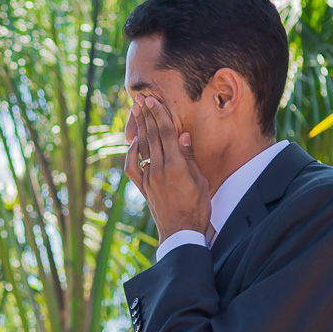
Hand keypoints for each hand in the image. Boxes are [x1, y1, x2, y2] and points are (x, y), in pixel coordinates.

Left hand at [123, 94, 210, 240]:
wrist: (181, 232)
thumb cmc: (197, 208)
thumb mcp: (200, 181)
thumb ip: (189, 158)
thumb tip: (182, 135)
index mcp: (177, 166)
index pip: (167, 133)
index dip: (160, 114)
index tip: (153, 100)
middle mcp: (160, 170)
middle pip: (153, 136)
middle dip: (146, 115)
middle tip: (140, 98)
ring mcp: (149, 178)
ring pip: (143, 147)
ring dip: (139, 127)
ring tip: (136, 111)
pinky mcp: (143, 187)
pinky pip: (132, 166)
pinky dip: (131, 152)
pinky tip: (134, 141)